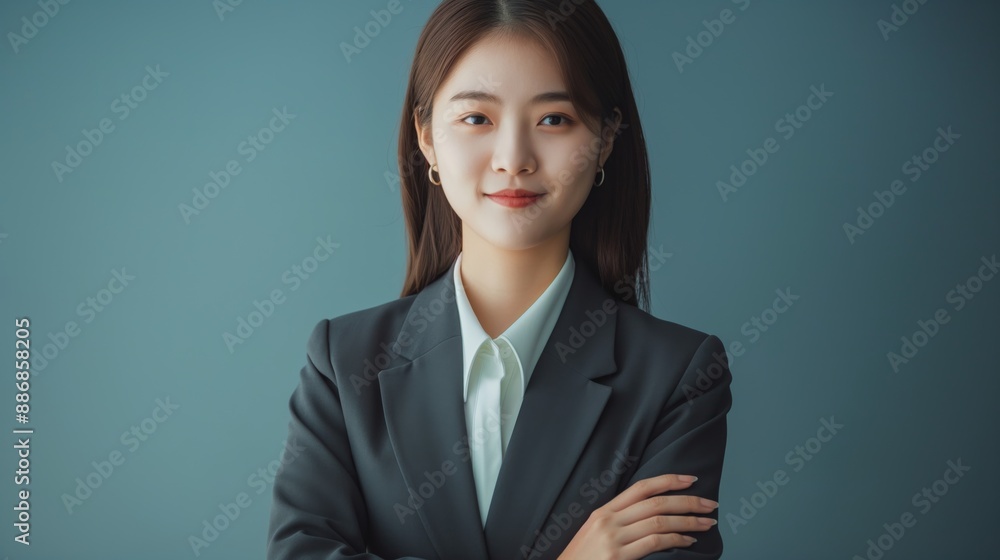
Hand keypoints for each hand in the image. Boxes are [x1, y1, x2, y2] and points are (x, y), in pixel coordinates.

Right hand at [557, 474, 718, 559]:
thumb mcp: (594, 533)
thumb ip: (617, 521)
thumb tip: (650, 514)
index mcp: (603, 511)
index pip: (641, 487)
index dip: (669, 480)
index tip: (691, 479)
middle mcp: (608, 520)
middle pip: (655, 502)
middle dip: (688, 502)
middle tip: (711, 504)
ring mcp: (612, 538)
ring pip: (659, 521)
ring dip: (688, 521)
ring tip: (706, 523)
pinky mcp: (617, 557)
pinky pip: (654, 542)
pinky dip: (675, 539)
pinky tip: (688, 541)